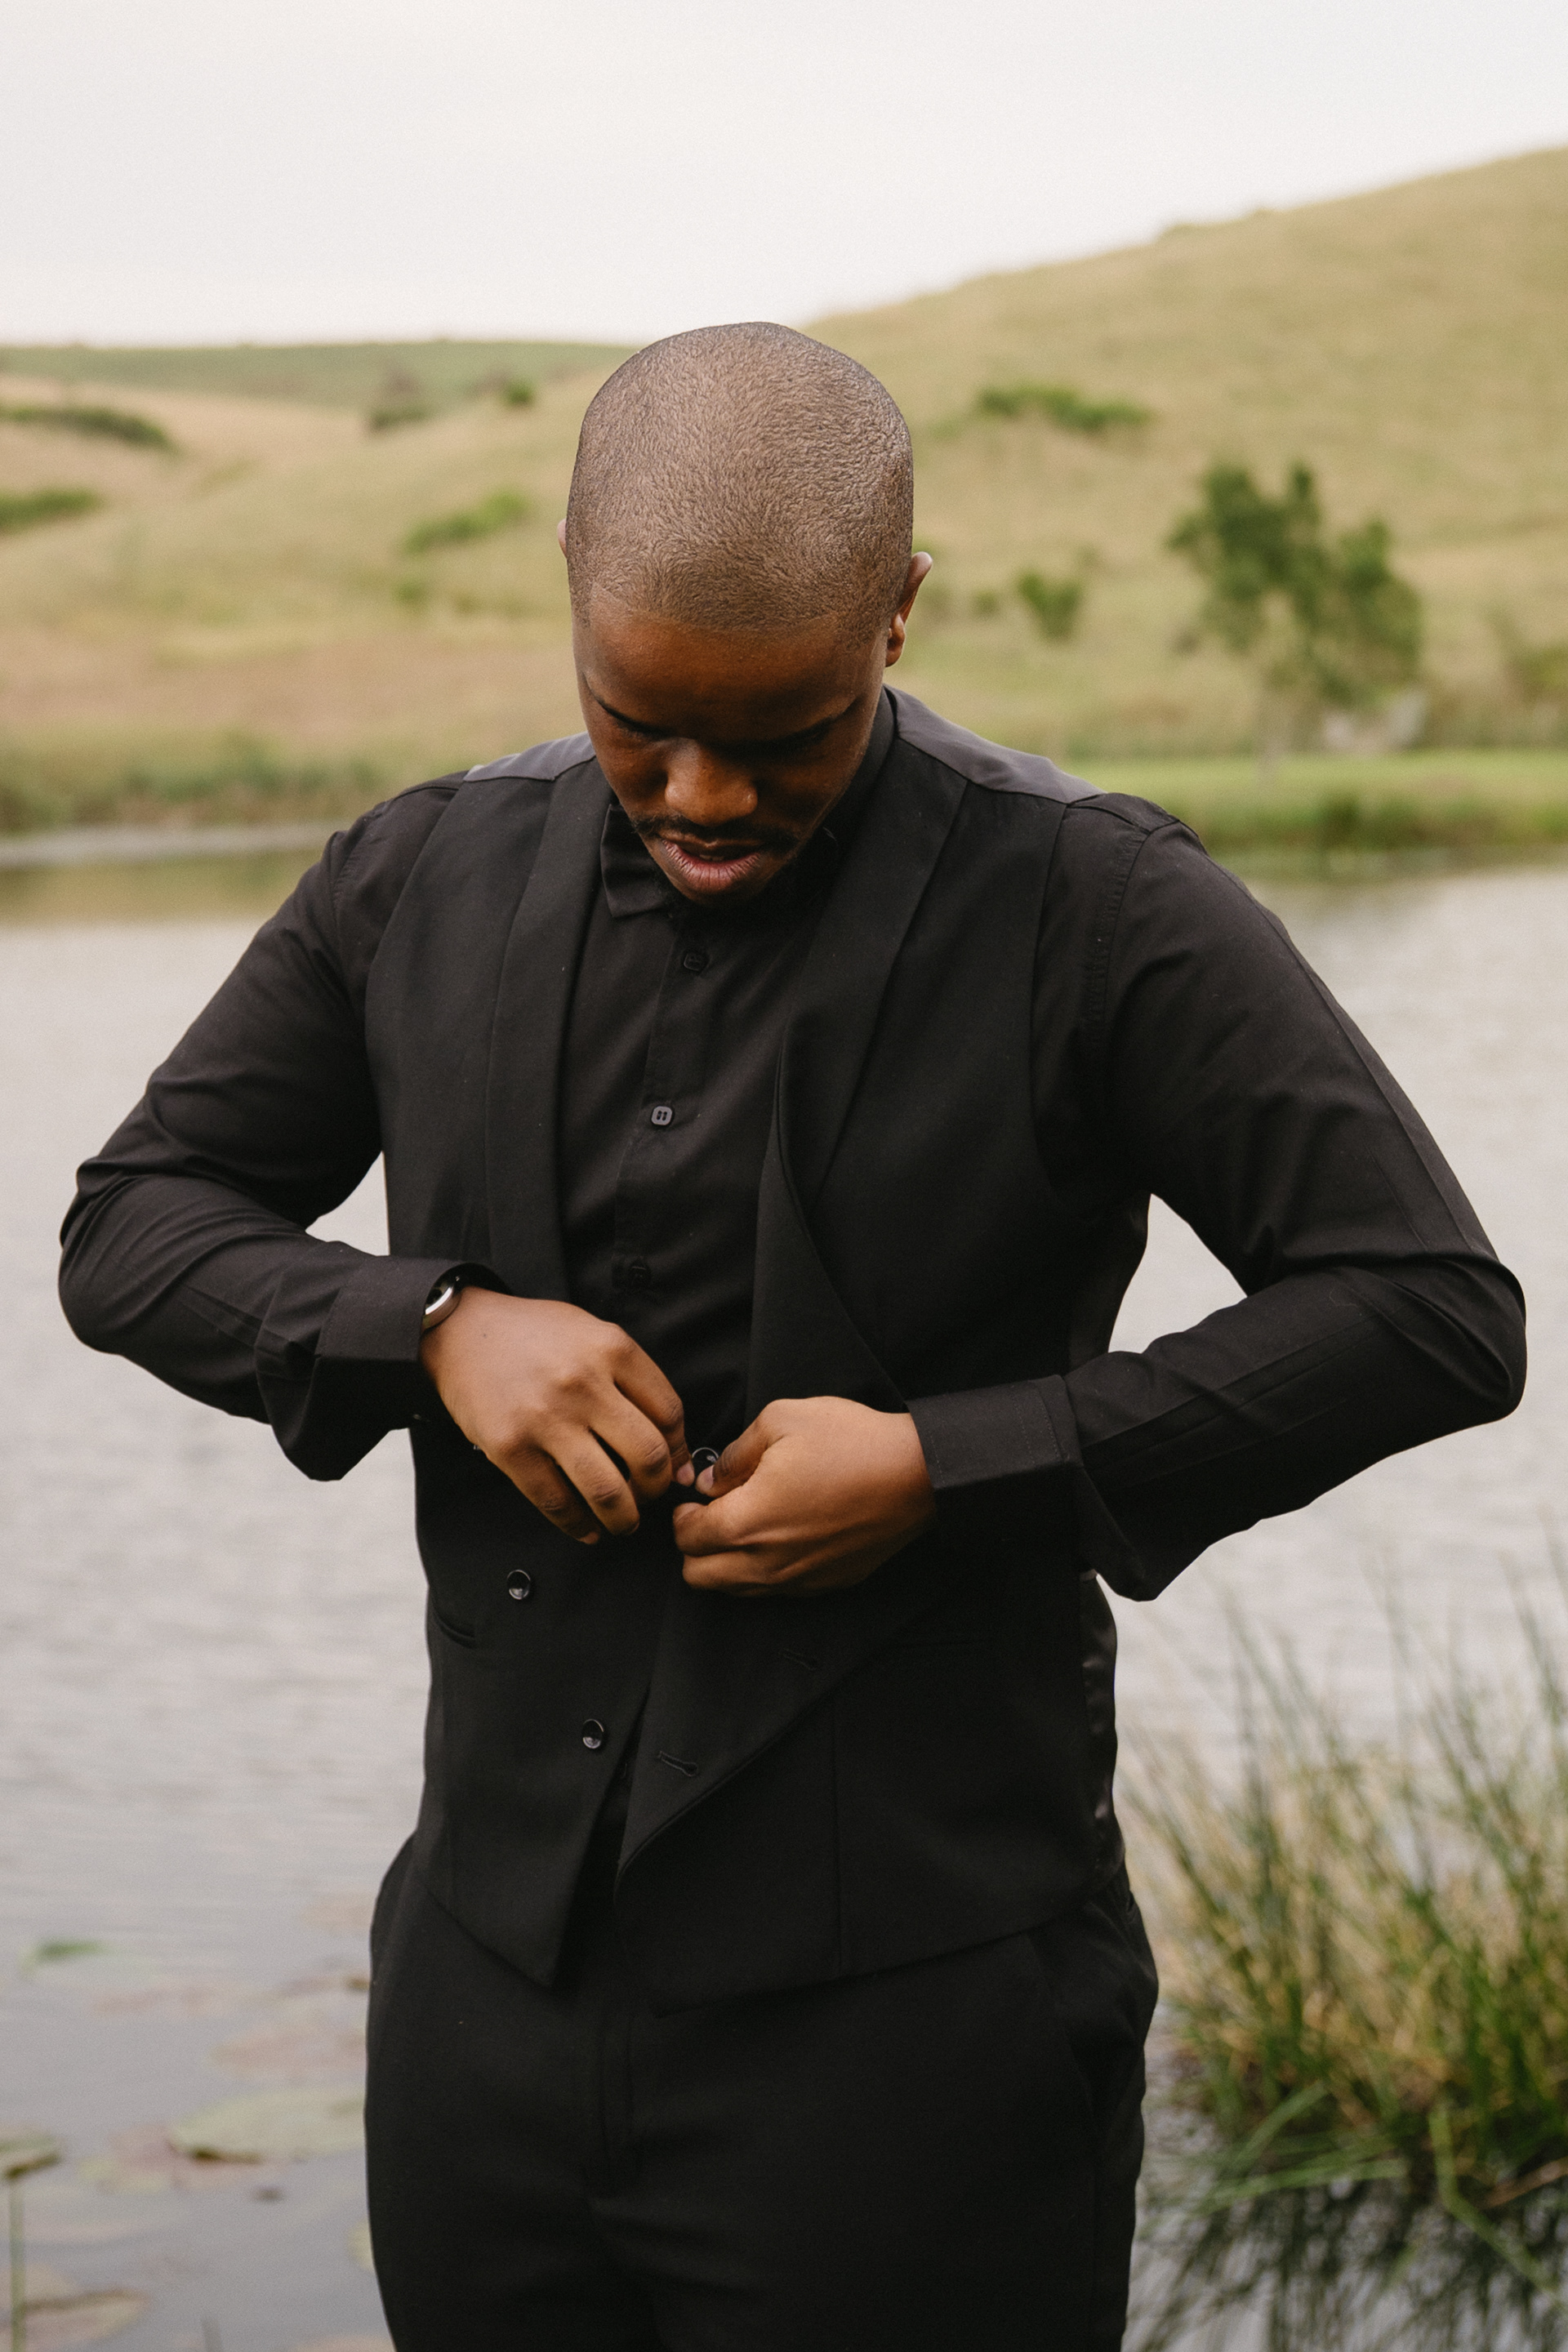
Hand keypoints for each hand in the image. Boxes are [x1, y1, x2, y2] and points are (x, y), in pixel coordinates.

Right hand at [420, 1290, 690, 1542]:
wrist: (462, 1332)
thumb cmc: (534, 1335)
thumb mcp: (594, 1333)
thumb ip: (635, 1379)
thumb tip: (675, 1447)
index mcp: (612, 1349)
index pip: (670, 1414)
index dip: (680, 1451)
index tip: (676, 1469)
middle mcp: (583, 1384)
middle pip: (648, 1456)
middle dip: (657, 1489)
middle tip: (650, 1496)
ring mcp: (545, 1419)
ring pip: (607, 1490)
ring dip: (624, 1518)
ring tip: (624, 1522)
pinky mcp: (510, 1448)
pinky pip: (556, 1502)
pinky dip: (579, 1526)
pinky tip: (587, 1529)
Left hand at [671, 1397, 935, 1596]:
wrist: (917, 1475)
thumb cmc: (852, 1443)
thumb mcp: (781, 1420)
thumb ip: (733, 1455)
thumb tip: (710, 1482)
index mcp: (748, 1522)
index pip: (687, 1539)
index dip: (683, 1516)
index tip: (693, 1500)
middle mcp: (768, 1562)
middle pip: (699, 1577)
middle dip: (695, 1546)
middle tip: (712, 1515)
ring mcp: (799, 1579)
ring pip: (734, 1590)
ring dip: (726, 1563)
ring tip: (746, 1524)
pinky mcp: (826, 1584)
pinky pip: (775, 1591)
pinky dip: (763, 1571)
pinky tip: (781, 1536)